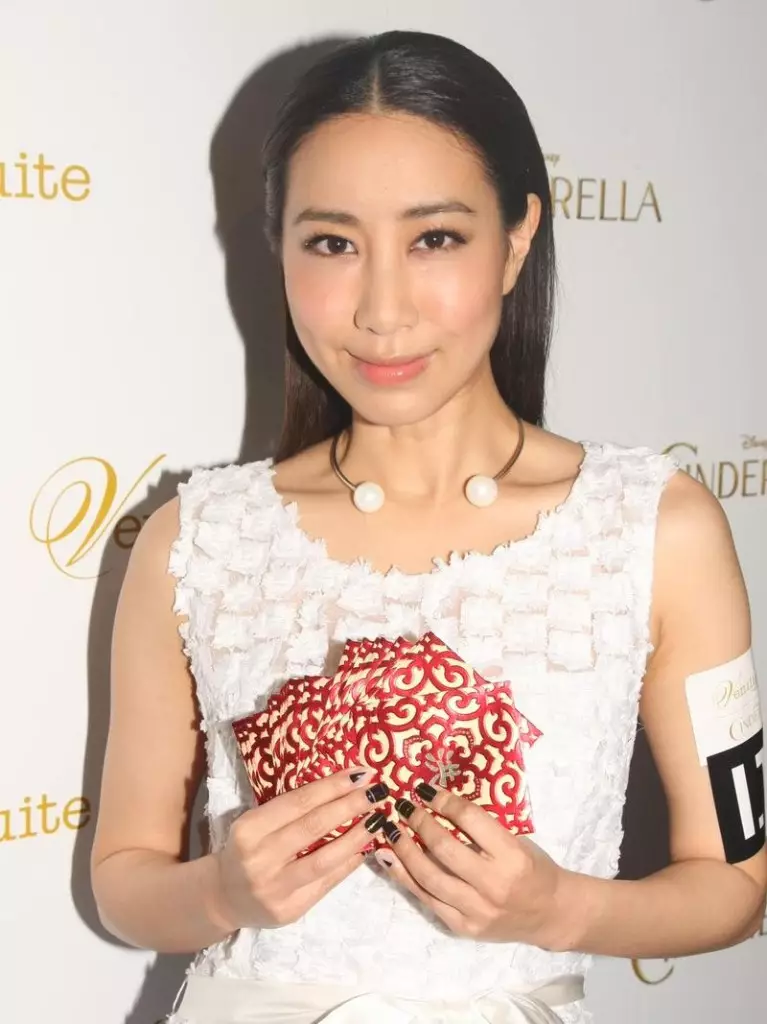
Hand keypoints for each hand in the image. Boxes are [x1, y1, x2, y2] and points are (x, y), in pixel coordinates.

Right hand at [210, 767, 387, 930]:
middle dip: (350, 806)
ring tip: (377, 820)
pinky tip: (365, 848)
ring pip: (325, 859)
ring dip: (357, 837)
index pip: (298, 803)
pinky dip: (349, 863)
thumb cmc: (246, 849)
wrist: (224, 897)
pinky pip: (327, 883)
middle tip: (378, 791)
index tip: (360, 773)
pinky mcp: (290, 911)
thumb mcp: (255, 823)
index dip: (332, 786)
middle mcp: (260, 859)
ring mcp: (275, 888)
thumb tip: (341, 787)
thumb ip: (289, 810)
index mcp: (249, 829)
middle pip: (314, 827)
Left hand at [374, 784, 566, 947]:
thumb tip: (437, 802)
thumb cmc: (533, 867)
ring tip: (390, 830)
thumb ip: (483, 828)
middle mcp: (493, 884)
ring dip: (404, 850)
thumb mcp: (516, 840)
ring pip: (429, 877)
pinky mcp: (464, 927)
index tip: (424, 789)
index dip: (444, 801)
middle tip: (403, 806)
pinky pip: (427, 900)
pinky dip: (404, 878)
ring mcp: (476, 910)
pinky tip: (389, 859)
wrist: (551, 914)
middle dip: (419, 823)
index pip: (470, 820)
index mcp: (512, 856)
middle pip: (445, 849)